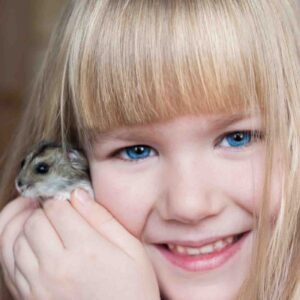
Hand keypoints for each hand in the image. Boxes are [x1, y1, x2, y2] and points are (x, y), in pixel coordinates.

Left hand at [0, 191, 159, 299]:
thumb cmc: (131, 289)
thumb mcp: (131, 249)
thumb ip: (104, 219)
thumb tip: (79, 195)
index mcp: (85, 250)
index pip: (56, 208)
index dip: (60, 197)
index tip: (67, 198)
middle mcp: (56, 267)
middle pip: (33, 221)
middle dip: (43, 208)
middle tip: (56, 208)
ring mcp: (38, 284)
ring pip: (13, 238)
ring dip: (25, 222)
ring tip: (40, 217)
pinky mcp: (28, 296)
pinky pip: (6, 262)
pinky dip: (11, 243)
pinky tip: (26, 237)